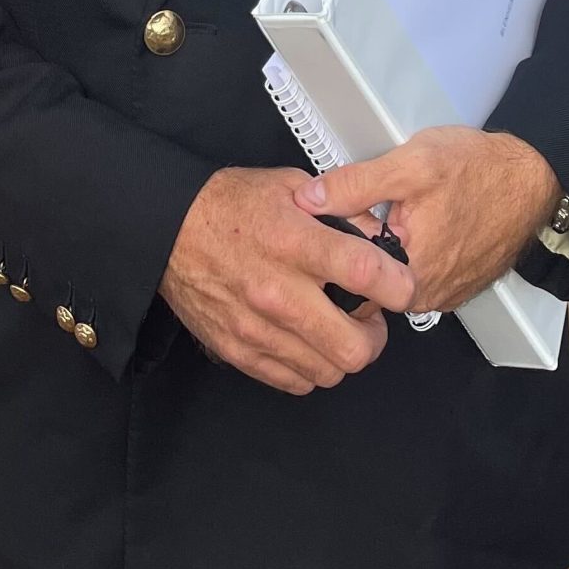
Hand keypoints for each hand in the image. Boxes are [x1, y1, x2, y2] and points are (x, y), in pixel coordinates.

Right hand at [159, 166, 417, 394]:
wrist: (167, 229)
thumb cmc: (231, 204)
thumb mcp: (290, 186)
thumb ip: (338, 210)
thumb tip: (378, 236)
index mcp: (294, 242)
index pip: (366, 275)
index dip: (398, 286)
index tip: (401, 285)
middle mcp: (277, 292)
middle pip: (355, 347)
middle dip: (374, 336)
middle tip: (368, 318)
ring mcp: (257, 329)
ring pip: (329, 372)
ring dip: (342, 354)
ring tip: (335, 329)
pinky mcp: (239, 352)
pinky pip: (295, 381)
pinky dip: (310, 367)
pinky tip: (306, 340)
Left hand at [294, 129, 561, 315]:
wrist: (533, 177)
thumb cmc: (478, 169)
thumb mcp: (410, 164)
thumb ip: (355, 184)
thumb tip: (308, 200)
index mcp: (410, 274)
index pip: (347, 274)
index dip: (336, 240)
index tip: (338, 214)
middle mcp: (427, 297)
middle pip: (370, 278)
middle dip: (361, 243)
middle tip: (372, 205)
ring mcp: (445, 294)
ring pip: (394, 275)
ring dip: (387, 246)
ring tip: (396, 209)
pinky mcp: (457, 286)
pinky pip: (419, 273)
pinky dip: (411, 249)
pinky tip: (417, 220)